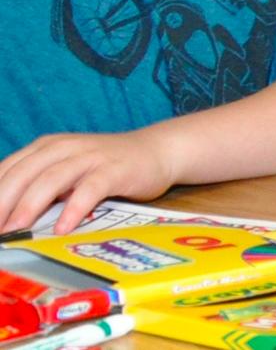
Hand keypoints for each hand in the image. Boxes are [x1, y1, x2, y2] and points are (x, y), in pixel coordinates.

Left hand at [0, 130, 177, 233]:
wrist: (156, 152)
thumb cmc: (106, 168)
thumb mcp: (67, 172)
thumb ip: (41, 187)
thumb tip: (9, 218)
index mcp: (46, 148)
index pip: (8, 170)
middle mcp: (64, 148)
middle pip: (24, 174)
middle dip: (2, 203)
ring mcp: (90, 157)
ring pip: (51, 179)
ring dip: (30, 205)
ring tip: (16, 230)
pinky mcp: (115, 170)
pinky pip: (90, 189)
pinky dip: (74, 208)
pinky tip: (63, 228)